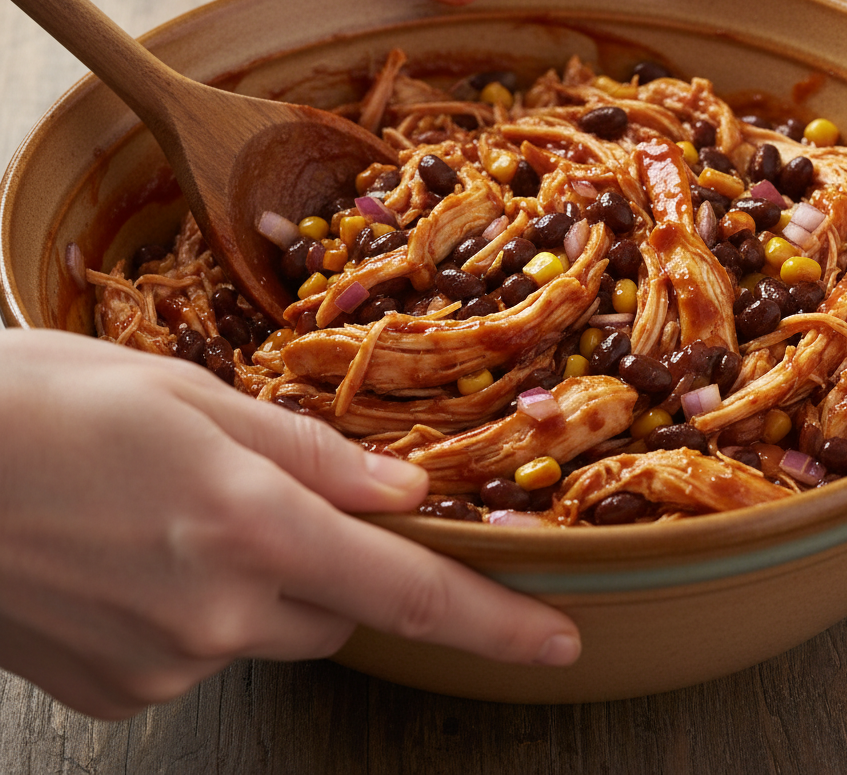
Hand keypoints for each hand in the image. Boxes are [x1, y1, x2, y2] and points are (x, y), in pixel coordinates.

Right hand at [0, 329, 579, 718]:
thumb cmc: (44, 404)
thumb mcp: (187, 397)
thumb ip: (307, 456)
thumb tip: (401, 494)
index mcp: (250, 525)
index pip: (408, 591)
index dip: (493, 620)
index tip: (554, 639)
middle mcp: (215, 611)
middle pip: (337, 605)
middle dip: (332, 558)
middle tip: (263, 495)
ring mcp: (160, 663)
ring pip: (268, 627)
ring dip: (257, 578)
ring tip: (173, 511)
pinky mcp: (115, 691)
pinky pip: (199, 648)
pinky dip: (195, 605)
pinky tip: (132, 552)